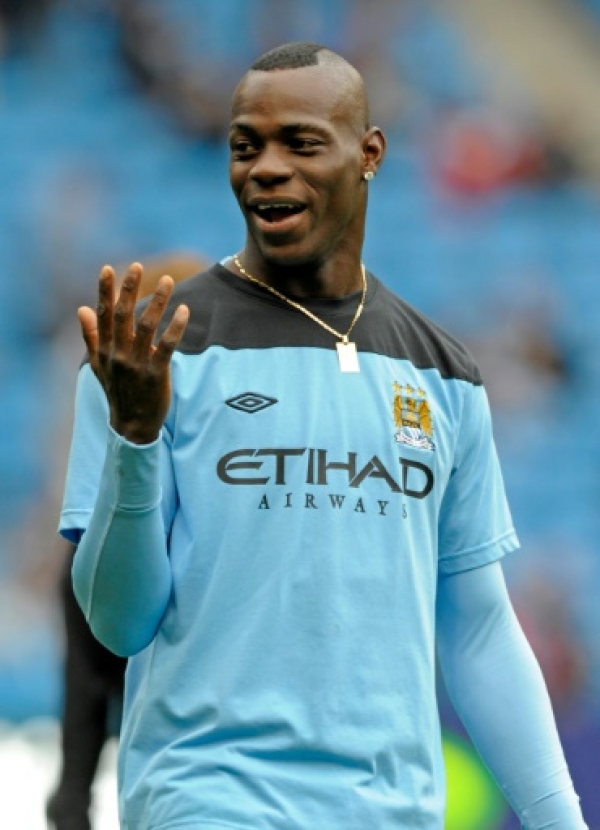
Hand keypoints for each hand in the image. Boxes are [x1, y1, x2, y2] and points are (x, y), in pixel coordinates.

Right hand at [78, 263, 189, 443]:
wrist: (132, 425)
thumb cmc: (118, 391)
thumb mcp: (99, 365)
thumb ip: (91, 336)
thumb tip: (81, 309)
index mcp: (105, 349)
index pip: (103, 315)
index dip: (105, 291)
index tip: (108, 269)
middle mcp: (118, 354)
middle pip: (123, 315)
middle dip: (129, 289)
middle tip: (137, 266)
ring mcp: (137, 364)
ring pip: (145, 326)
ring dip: (157, 302)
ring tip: (168, 281)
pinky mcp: (156, 374)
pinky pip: (167, 346)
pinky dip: (175, 327)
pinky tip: (183, 310)